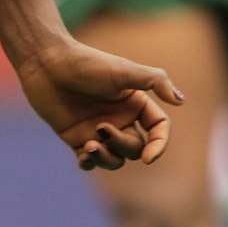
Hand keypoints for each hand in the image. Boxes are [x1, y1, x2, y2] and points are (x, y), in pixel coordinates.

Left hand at [16, 39, 182, 170]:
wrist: (46, 63)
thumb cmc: (86, 64)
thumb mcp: (123, 69)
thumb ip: (155, 81)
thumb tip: (181, 100)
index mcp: (135, 103)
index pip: (158, 130)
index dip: (159, 145)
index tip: (149, 158)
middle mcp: (120, 118)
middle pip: (136, 148)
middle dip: (123, 145)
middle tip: (101, 127)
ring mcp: (98, 130)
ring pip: (115, 159)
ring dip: (107, 159)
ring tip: (90, 145)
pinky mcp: (77, 138)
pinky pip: (90, 161)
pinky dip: (89, 163)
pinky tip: (84, 156)